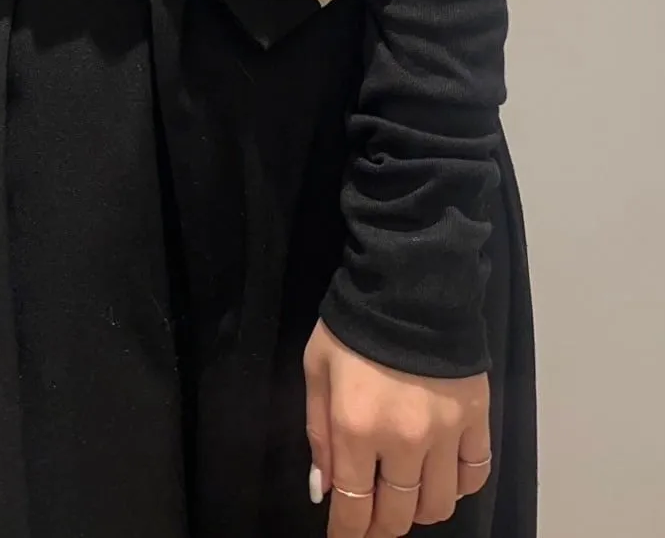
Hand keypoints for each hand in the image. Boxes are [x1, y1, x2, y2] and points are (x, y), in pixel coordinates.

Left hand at [304, 321, 491, 535]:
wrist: (408, 283)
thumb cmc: (352, 325)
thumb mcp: (317, 370)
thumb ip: (318, 433)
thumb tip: (324, 489)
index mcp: (357, 429)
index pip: (355, 509)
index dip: (348, 533)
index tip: (344, 535)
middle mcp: (405, 442)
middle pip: (399, 515)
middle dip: (380, 525)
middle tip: (371, 516)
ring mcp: (446, 433)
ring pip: (439, 505)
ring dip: (418, 510)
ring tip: (406, 493)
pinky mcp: (477, 418)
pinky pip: (474, 475)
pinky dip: (458, 485)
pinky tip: (442, 474)